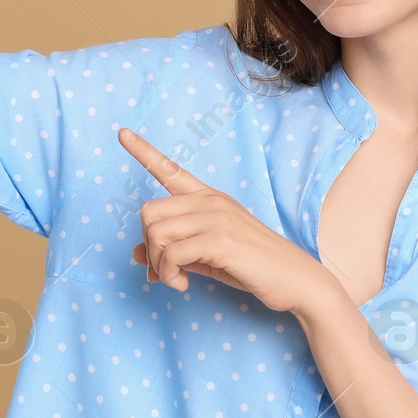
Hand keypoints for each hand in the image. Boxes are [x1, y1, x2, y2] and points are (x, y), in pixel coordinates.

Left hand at [116, 126, 337, 314]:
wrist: (295, 280)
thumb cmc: (252, 266)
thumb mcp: (206, 256)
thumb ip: (174, 250)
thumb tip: (137, 254)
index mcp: (209, 198)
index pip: (171, 169)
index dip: (143, 151)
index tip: (122, 133)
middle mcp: (211, 201)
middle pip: (149, 212)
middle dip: (148, 246)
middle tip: (161, 269)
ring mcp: (216, 217)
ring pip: (156, 233)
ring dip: (158, 264)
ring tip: (174, 278)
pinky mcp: (220, 239)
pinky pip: (171, 253)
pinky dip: (169, 273)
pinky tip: (182, 284)